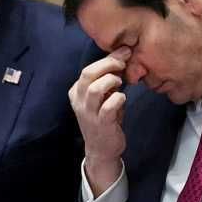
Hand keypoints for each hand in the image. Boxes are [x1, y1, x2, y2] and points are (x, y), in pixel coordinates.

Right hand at [69, 48, 130, 193]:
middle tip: (124, 62)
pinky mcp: (101, 124)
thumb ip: (109, 80)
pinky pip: (108, 106)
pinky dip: (118, 98)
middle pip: (88, 74)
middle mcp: (79, 101)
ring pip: (95, 88)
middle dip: (108, 64)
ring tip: (120, 83)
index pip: (88, 69)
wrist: (102, 150)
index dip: (107, 58)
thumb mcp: (104, 97)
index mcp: (77, 92)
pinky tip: (122, 98)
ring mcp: (88, 113)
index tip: (124, 52)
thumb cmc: (105, 119)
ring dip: (111, 81)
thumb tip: (123, 57)